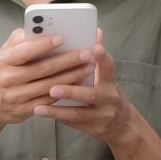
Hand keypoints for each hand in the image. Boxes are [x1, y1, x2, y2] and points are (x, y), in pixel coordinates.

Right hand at [0, 28, 95, 125]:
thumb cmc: (1, 73)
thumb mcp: (2, 54)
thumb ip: (18, 40)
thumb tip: (37, 27)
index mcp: (3, 61)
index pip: (26, 51)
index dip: (45, 44)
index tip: (63, 37)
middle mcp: (9, 79)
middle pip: (43, 68)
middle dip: (68, 60)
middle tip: (86, 52)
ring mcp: (17, 96)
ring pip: (50, 85)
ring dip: (72, 76)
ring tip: (89, 66)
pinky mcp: (26, 110)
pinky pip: (50, 99)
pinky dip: (66, 90)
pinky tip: (79, 82)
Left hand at [32, 29, 135, 143]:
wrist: (121, 125)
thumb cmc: (106, 93)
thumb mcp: (106, 76)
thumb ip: (96, 56)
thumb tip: (96, 31)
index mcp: (111, 81)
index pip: (108, 67)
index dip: (102, 58)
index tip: (94, 48)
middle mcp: (109, 98)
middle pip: (90, 94)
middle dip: (71, 91)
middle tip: (52, 87)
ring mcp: (102, 115)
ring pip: (79, 112)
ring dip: (58, 109)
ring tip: (39, 105)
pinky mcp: (93, 128)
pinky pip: (72, 122)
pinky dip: (56, 116)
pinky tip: (40, 111)